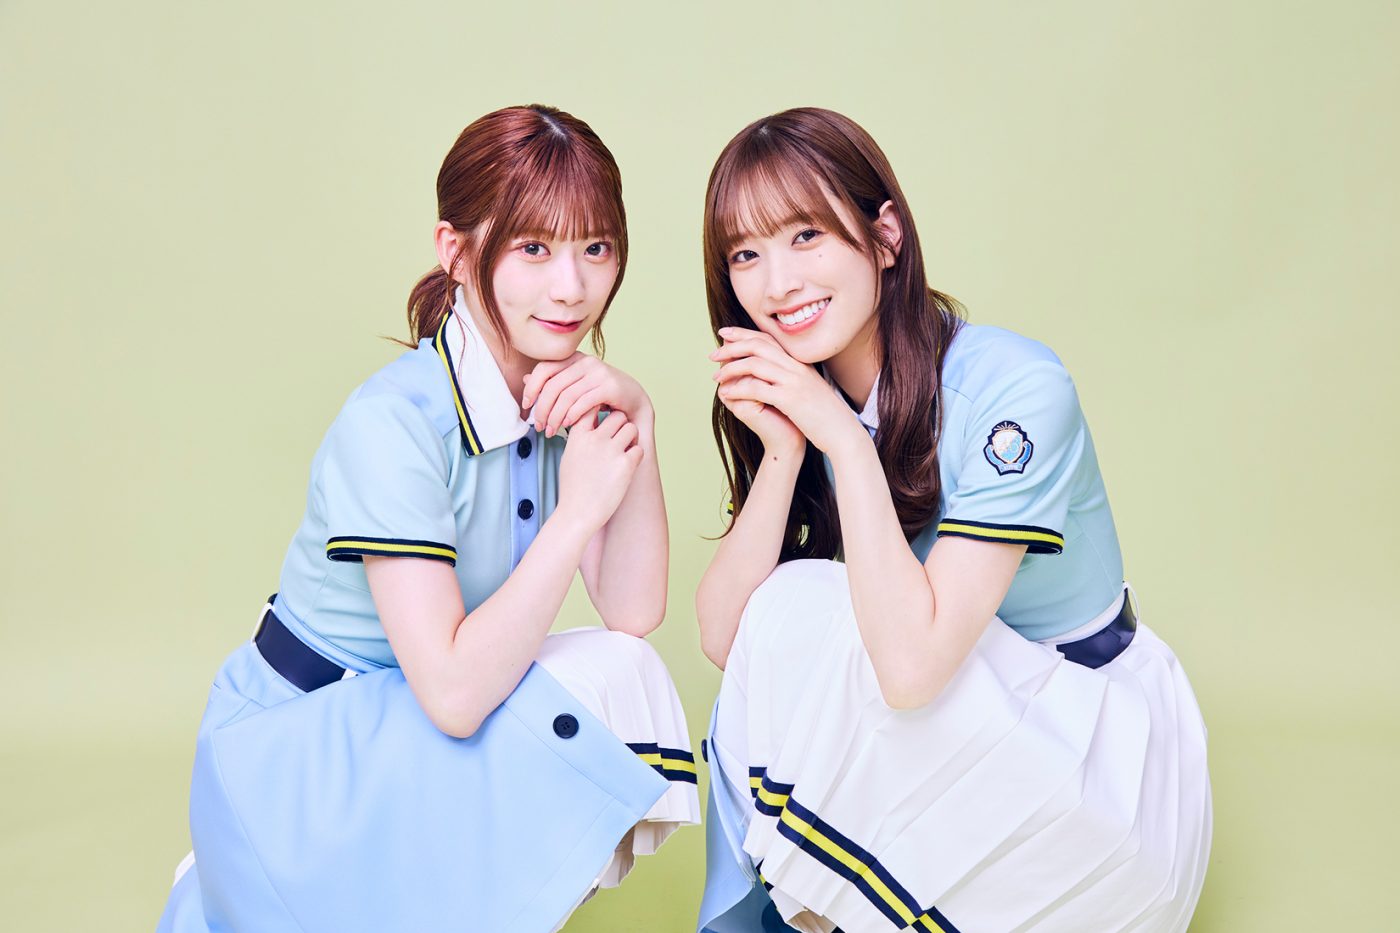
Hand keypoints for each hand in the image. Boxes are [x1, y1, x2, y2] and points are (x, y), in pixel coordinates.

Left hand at [522, 353, 651, 437]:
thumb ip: (553, 383)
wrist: (635, 401)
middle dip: (542, 408)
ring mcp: (599, 372)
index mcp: (575, 358)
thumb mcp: (575, 386)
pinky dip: (572, 415)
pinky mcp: (610, 386)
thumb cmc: (603, 396)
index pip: (544, 368)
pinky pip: (583, 402)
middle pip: (553, 385)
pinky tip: (567, 425)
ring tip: (551, 431)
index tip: (527, 405)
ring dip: (555, 416)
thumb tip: (525, 380)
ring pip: (566, 395)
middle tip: (539, 426)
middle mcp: (586, 361)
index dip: (532, 387)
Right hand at [555, 409, 643, 532]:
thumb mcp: (569, 456)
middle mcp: (594, 439)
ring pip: (631, 428)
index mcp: (578, 436)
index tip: (604, 421)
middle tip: (619, 439)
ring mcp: (610, 451)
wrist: (577, 513)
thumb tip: (593, 422)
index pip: (592, 407)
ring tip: (625, 451)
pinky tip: (627, 467)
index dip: (601, 411)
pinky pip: (639, 449)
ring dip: (631, 438)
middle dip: (621, 425)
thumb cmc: (573, 488)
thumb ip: (581, 438)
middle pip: (617, 416)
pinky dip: (636, 456)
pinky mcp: (625, 464)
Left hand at [710, 327, 867, 455]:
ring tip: (717, 376)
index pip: (767, 339)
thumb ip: (792, 376)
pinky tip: (726, 394)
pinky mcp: (790, 400)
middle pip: (758, 346)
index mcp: (799, 363)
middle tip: (713, 354)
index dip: (743, 333)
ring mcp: (794, 382)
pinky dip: (738, 389)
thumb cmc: (824, 415)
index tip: (724, 333)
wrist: (842, 433)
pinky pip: (757, 389)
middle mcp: (796, 367)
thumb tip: (773, 370)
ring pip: (754, 364)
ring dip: (731, 369)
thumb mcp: (808, 388)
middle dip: (731, 347)